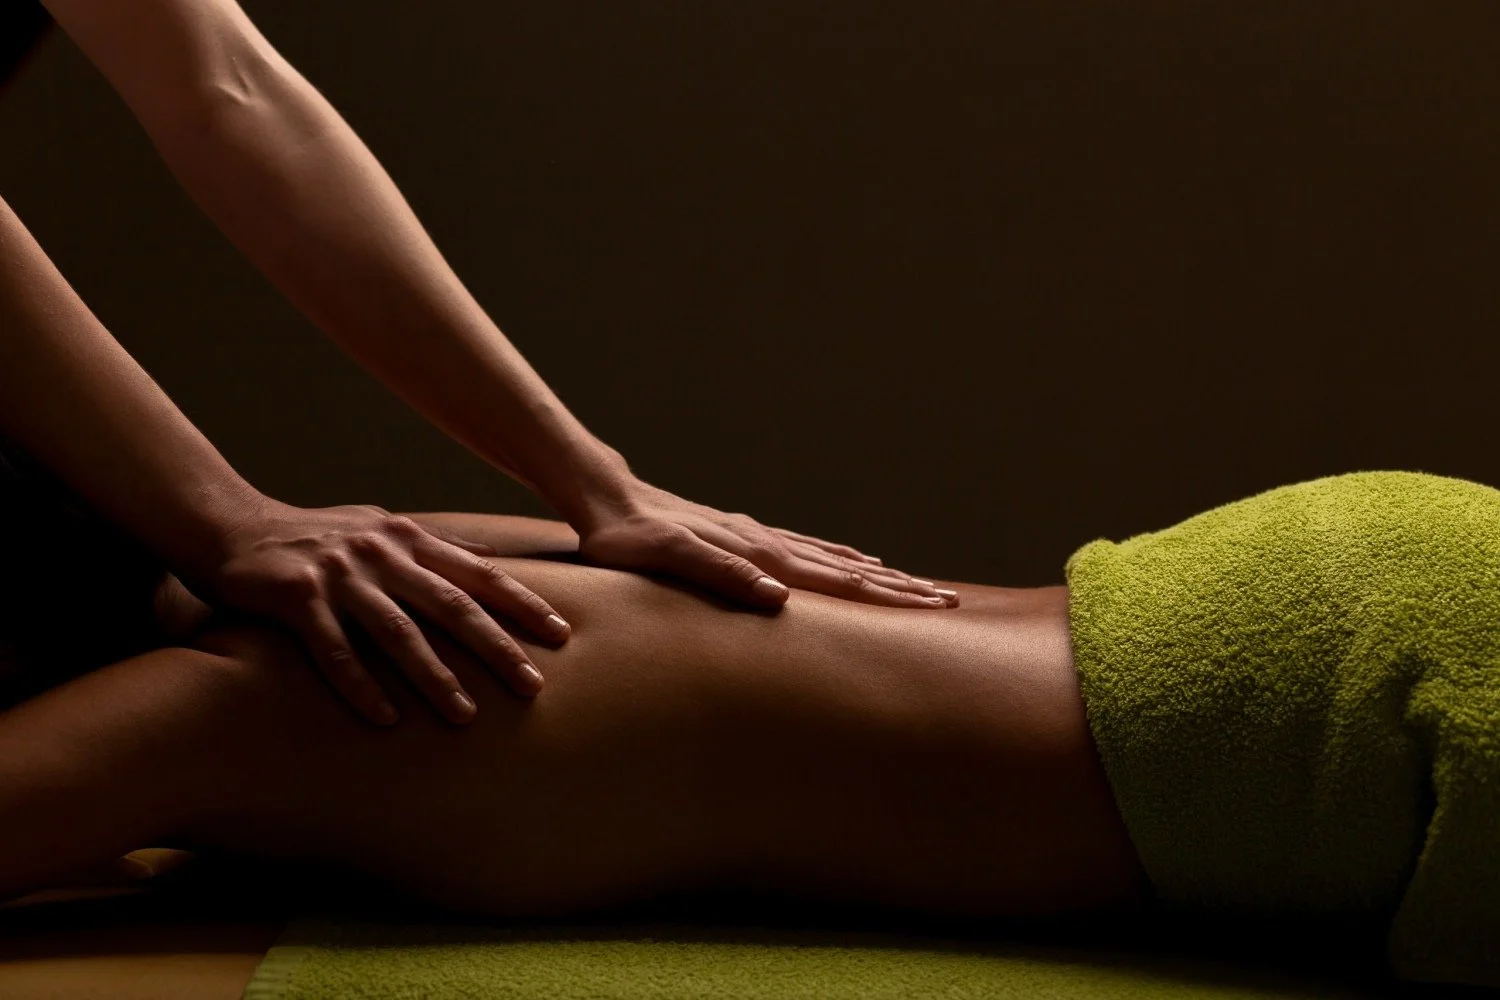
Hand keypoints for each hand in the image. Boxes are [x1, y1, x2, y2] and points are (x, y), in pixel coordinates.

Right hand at [186, 498, 570, 726]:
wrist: (230, 524)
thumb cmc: (315, 534)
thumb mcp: (381, 526)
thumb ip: (437, 545)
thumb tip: (494, 556)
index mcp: (408, 538)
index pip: (479, 573)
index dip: (523, 604)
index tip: (562, 634)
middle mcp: (382, 554)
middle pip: (452, 605)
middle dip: (496, 647)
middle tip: (532, 687)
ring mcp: (339, 575)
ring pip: (398, 632)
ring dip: (434, 677)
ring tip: (465, 717)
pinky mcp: (296, 598)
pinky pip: (332, 650)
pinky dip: (360, 685)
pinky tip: (385, 719)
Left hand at [576, 479, 958, 609]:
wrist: (606, 495)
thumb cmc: (627, 538)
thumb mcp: (667, 558)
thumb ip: (722, 576)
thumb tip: (780, 598)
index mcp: (759, 556)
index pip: (838, 583)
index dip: (888, 597)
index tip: (934, 603)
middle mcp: (767, 544)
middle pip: (848, 571)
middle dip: (899, 588)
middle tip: (948, 599)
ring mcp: (758, 536)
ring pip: (832, 558)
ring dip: (876, 575)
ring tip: (914, 583)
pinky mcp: (743, 534)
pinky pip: (807, 549)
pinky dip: (839, 557)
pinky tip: (851, 559)